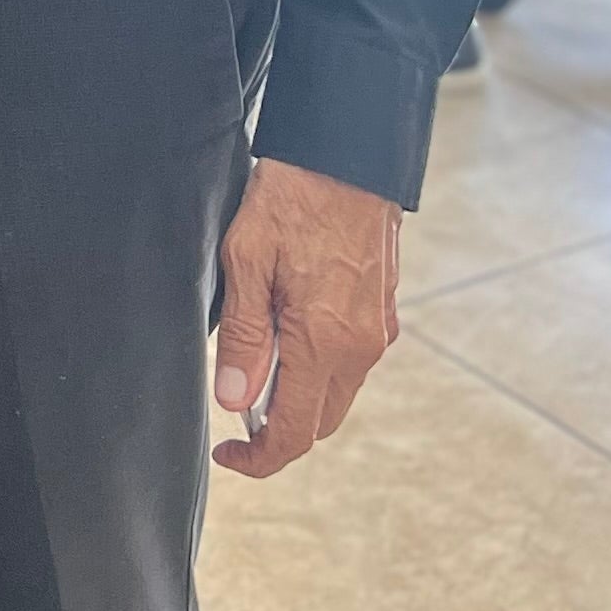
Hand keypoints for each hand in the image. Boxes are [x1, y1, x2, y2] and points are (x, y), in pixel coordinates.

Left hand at [211, 154, 400, 480]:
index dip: (257, 457)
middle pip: (320, 423)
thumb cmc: (293, 198)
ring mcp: (379, 330)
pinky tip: (288, 333)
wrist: (348, 153)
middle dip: (277, 430)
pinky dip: (320, 369)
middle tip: (234, 405)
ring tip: (256, 360)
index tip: (226, 453)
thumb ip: (243, 337)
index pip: (295, 433)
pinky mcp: (384, 311)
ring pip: (337, 393)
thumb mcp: (246, 260)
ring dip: (299, 396)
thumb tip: (234, 401)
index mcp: (325, 342)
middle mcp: (361, 346)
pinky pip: (351, 362)